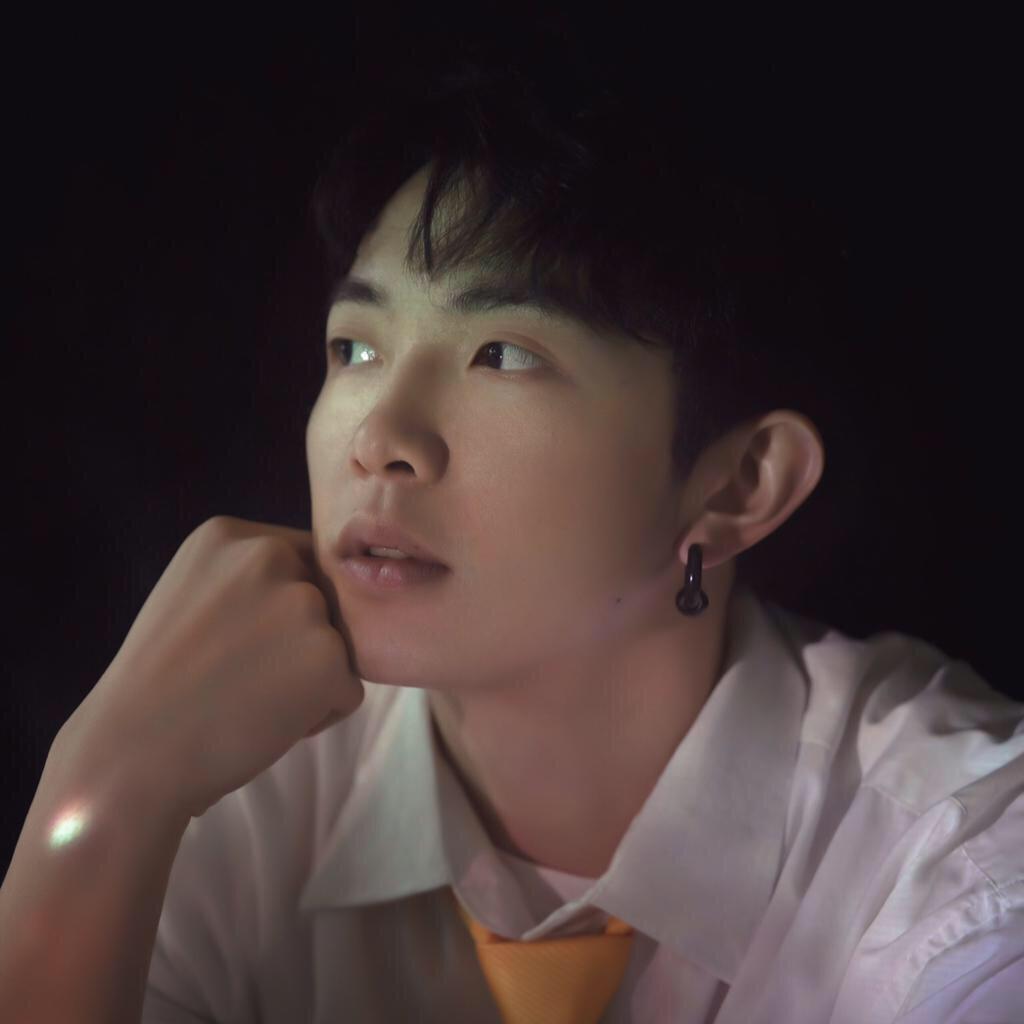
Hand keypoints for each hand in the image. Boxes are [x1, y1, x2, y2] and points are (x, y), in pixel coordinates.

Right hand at [53, 515, 363, 819]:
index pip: (300, 563)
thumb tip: (325, 584)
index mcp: (232, 536)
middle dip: (297, 644)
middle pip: (325, 602)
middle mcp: (270, 557)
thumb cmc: (162, 688)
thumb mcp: (193, 596)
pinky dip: (319, 716)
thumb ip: (253, 579)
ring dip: (309, 679)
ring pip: (340, 646)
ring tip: (247, 699)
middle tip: (237, 677)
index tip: (233, 645)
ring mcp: (302, 605)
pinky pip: (348, 690)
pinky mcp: (328, 658)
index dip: (279, 614)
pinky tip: (264, 723)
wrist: (130, 757)